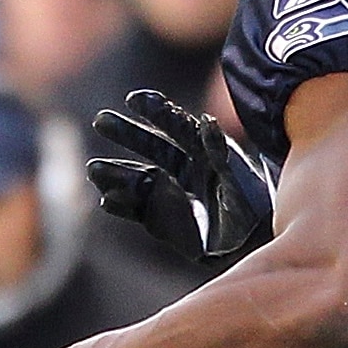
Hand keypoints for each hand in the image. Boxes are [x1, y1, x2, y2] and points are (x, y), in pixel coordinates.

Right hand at [87, 88, 274, 267]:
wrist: (252, 248)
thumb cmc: (253, 211)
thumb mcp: (240, 179)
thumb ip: (221, 153)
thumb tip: (205, 121)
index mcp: (204, 152)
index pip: (176, 125)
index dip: (155, 111)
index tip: (133, 99)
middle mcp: (183, 169)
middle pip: (150, 146)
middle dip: (125, 133)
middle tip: (101, 120)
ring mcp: (169, 194)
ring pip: (137, 178)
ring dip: (115, 172)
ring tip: (95, 170)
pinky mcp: (160, 220)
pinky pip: (135, 209)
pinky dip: (121, 205)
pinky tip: (106, 201)